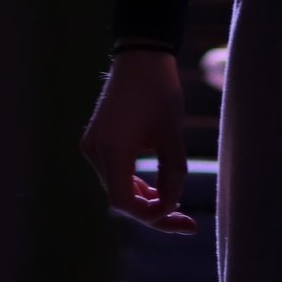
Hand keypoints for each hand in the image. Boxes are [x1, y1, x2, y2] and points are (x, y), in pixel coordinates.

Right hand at [80, 48, 196, 233]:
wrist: (141, 57)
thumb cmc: (159, 91)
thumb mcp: (172, 135)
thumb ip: (172, 174)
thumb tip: (170, 207)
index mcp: (111, 150)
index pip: (124, 202)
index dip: (152, 216)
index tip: (180, 217)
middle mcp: (95, 152)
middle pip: (121, 199)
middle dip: (154, 213)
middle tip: (188, 224)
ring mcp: (93, 147)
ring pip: (118, 188)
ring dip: (145, 200)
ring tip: (177, 207)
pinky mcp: (98, 141)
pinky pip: (115, 173)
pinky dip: (135, 184)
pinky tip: (158, 190)